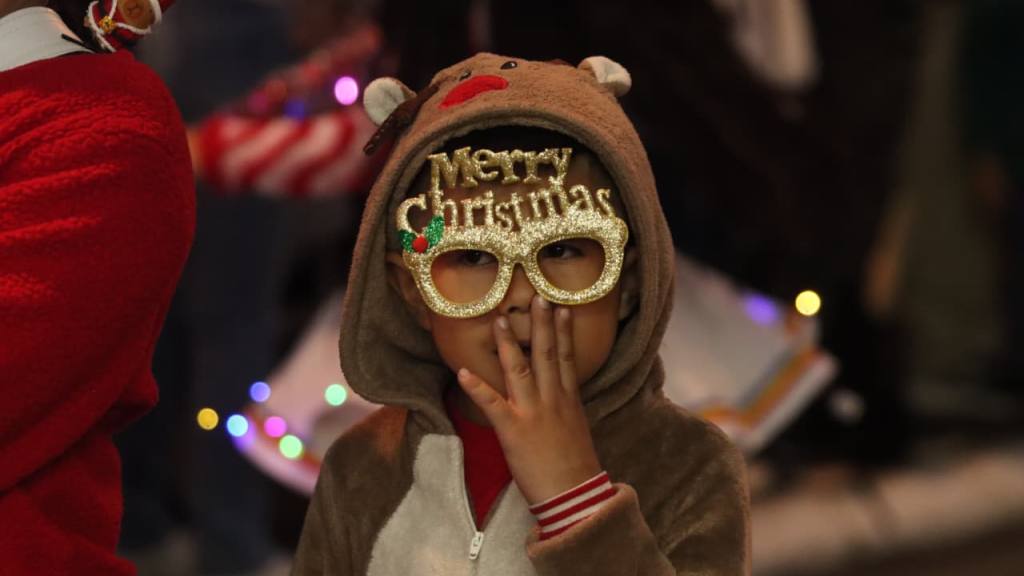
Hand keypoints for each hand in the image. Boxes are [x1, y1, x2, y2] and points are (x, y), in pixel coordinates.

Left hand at [457, 295, 602, 504]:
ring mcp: (532, 413)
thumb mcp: (576, 430)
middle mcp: (553, 400)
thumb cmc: (576, 468)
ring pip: (521, 370)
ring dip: (509, 344)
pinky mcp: (513, 429)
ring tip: (499, 320)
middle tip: (537, 297)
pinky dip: (477, 387)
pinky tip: (463, 371)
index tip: (561, 308)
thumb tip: (560, 396)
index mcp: (569, 401)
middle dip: (542, 325)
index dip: (563, 332)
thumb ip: (566, 409)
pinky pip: (492, 404)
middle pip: (547, 355)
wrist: (575, 495)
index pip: (566, 358)